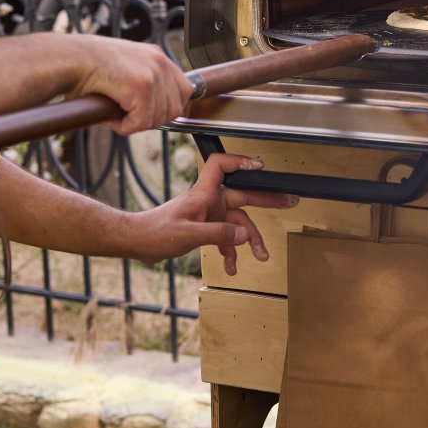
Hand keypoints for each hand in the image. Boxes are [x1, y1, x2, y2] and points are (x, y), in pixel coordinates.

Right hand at [70, 36, 194, 135]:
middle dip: (153, 120)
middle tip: (129, 119)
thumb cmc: (86, 66)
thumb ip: (142, 85)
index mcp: (156, 56)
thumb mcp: (123, 70)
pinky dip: (125, 127)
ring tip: (116, 115)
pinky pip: (141, 121)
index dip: (166, 109)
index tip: (149, 115)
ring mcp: (152, 73)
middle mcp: (159, 61)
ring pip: (159, 117)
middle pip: (176, 107)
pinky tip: (111, 117)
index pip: (183, 90)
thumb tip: (154, 113)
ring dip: (136, 124)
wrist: (69, 59)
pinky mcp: (142, 86)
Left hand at [128, 153, 297, 275]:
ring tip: (260, 256)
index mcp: (204, 194)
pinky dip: (230, 251)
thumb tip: (245, 235)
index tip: (260, 167)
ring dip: (248, 240)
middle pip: (242, 197)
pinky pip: (225, 237)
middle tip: (289, 201)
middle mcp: (209, 201)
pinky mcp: (204, 228)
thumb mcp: (189, 235)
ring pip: (237, 223)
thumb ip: (218, 234)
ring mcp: (208, 215)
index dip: (240, 162)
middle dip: (266, 201)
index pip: (221, 166)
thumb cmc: (156, 232)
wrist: (138, 243)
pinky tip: (232, 266)